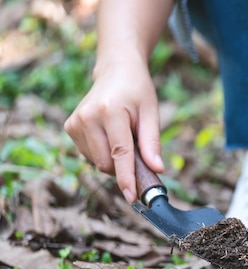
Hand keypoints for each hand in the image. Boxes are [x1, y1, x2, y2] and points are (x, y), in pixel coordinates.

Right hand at [64, 59, 163, 202]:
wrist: (116, 71)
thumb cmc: (138, 92)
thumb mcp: (151, 113)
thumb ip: (152, 143)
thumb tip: (157, 170)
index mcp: (110, 112)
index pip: (120, 153)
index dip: (127, 178)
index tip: (132, 197)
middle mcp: (87, 117)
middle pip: (107, 163)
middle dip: (125, 167)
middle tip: (140, 153)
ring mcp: (75, 122)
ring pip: (97, 162)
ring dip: (114, 159)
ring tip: (123, 135)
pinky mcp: (69, 127)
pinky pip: (90, 155)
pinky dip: (103, 152)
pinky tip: (110, 134)